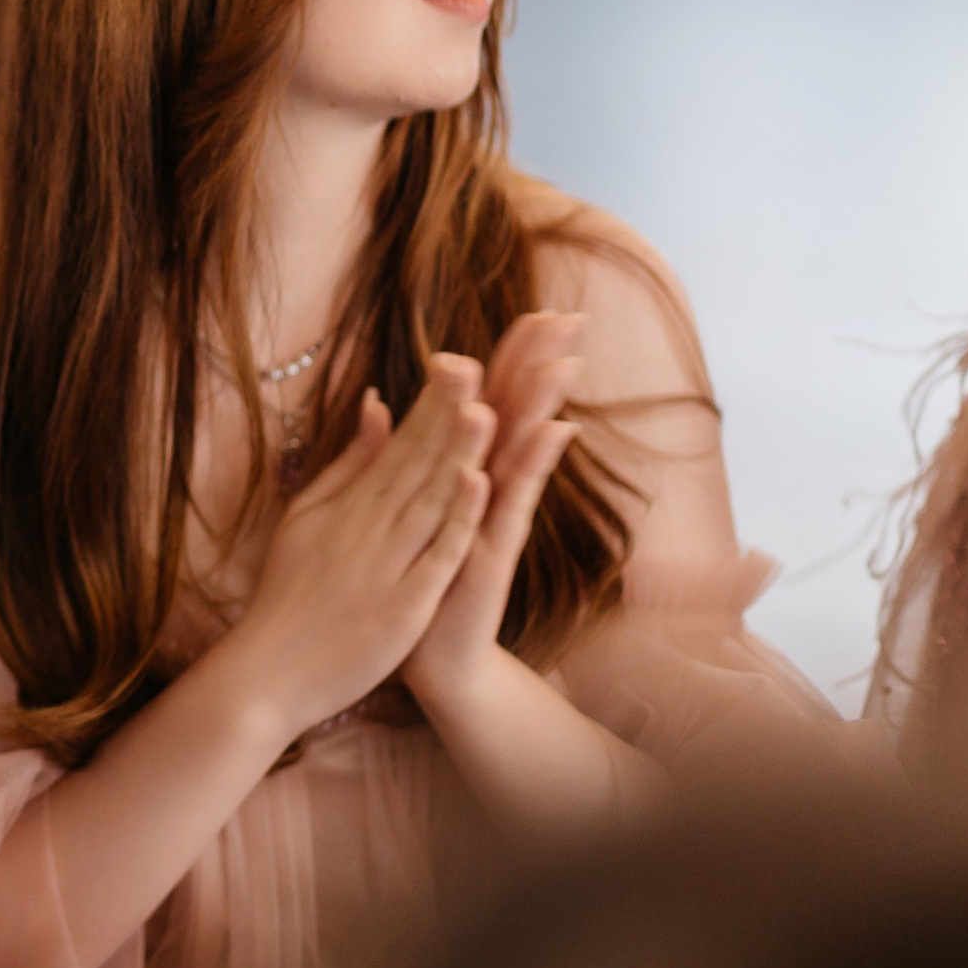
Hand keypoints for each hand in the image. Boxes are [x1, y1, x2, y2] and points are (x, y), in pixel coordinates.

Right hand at [215, 354, 495, 734]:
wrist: (268, 674)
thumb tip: (377, 405)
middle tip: (475, 365)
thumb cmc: (287, 595)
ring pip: (427, 502)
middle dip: (446, 414)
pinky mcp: (402, 606)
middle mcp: (366, 528)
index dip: (429, 405)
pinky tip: (479, 487)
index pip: (396, 447)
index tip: (458, 363)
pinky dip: (456, 522)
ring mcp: (385, 566)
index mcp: (346, 507)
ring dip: (456, 455)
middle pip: (414, 465)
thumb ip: (347, 465)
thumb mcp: (307, 518)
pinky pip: (435, 557)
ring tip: (485, 411)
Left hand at [402, 314, 583, 704]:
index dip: (510, 359)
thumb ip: (409, 455)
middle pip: (515, 416)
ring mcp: (494, 521)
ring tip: (563, 364)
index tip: (537, 311)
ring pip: (520, 454)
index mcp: (463, 473)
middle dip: (539, 368)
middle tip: (570, 318)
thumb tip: (397, 401)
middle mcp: (487, 491)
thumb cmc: (418, 579)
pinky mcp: (493, 554)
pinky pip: (512, 508)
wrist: (431, 656)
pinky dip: (524, 472)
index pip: (489, 402)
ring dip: (538, 409)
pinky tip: (541, 436)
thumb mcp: (410, 508)